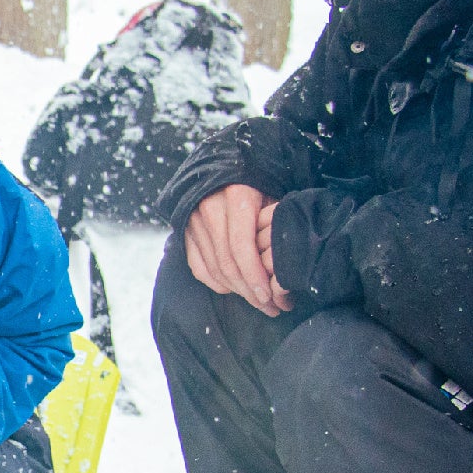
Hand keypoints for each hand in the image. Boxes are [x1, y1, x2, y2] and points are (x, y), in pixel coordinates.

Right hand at [185, 184, 285, 315]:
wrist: (223, 165)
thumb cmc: (258, 183)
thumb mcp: (272, 196)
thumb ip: (275, 226)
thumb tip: (286, 265)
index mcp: (236, 197)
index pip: (241, 247)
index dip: (255, 276)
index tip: (269, 295)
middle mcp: (210, 209)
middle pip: (227, 263)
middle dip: (249, 290)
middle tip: (270, 307)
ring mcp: (194, 221)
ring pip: (213, 269)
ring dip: (236, 291)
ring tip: (258, 303)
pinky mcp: (186, 232)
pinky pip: (199, 268)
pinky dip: (217, 284)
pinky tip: (235, 290)